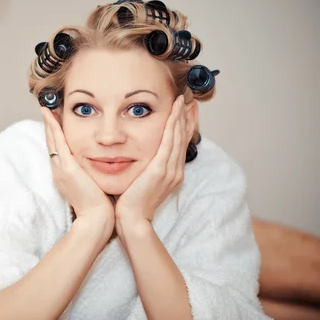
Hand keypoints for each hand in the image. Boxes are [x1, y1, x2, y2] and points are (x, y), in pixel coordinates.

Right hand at [41, 107, 113, 228]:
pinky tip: (51, 115)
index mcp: (65, 174)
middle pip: (51, 142)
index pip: (58, 149)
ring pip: (52, 140)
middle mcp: (59, 169)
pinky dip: (53, 127)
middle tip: (46, 108)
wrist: (96, 219)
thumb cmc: (98, 206)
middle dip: (49, 126)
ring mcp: (61, 168)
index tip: (55, 121)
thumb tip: (100, 167)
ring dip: (49, 123)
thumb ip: (91, 176)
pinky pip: (57, 142)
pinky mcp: (66, 167)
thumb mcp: (92, 186)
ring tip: (46, 107)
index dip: (55, 135)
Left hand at [115, 95, 188, 226]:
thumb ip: (145, 170)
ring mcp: (170, 170)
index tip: (185, 110)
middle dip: (186, 117)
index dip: (184, 126)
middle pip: (183, 138)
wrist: (132, 220)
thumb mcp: (142, 183)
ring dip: (181, 117)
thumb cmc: (131, 203)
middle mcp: (175, 170)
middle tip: (188, 99)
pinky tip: (174, 114)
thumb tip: (140, 158)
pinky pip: (169, 143)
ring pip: (178, 137)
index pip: (180, 144)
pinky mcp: (160, 170)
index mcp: (171, 173)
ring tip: (182, 101)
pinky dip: (173, 126)